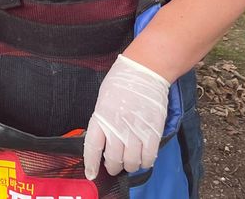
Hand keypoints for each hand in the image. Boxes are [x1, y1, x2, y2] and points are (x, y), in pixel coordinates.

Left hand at [83, 54, 169, 178]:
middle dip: (113, 166)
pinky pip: (148, 158)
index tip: (91, 174)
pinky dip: (145, 162)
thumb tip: (104, 140)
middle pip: (113, 159)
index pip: (92, 147)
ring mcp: (136, 131)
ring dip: (130, 165)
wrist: (145, 70)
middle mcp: (117, 127)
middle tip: (114, 165)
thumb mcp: (103, 99)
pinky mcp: (153, 132)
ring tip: (130, 160)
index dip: (91, 163)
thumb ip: (103, 120)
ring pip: (132, 162)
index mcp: (101, 116)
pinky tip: (143, 157)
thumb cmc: (121, 81)